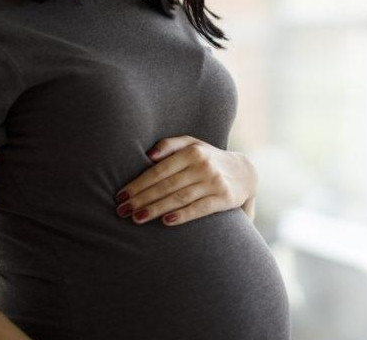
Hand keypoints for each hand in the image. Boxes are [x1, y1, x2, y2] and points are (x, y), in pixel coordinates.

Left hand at [114, 135, 256, 225]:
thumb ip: (170, 145)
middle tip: (122, 211)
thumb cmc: (209, 159)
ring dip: (156, 209)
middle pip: (166, 185)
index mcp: (192, 151)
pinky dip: (182, 215)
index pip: (159, 170)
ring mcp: (214, 182)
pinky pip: (200, 208)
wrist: (245, 172)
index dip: (138, 184)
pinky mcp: (224, 198)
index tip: (120, 196)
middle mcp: (203, 165)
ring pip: (179, 198)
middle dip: (141, 199)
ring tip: (136, 219)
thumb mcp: (193, 144)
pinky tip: (166, 222)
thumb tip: (149, 155)